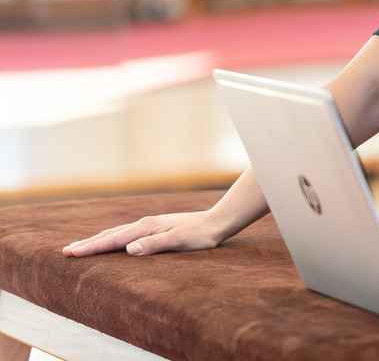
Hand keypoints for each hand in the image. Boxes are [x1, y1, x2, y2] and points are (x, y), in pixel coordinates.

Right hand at [62, 211, 226, 257]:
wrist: (216, 222)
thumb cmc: (199, 236)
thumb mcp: (178, 241)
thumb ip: (154, 245)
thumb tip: (129, 249)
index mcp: (146, 228)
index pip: (113, 240)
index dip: (92, 248)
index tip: (71, 253)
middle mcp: (144, 224)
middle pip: (110, 234)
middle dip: (88, 243)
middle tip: (65, 251)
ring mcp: (149, 224)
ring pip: (117, 232)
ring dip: (98, 239)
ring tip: (81, 246)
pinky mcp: (155, 227)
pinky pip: (127, 232)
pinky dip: (112, 237)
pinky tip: (112, 240)